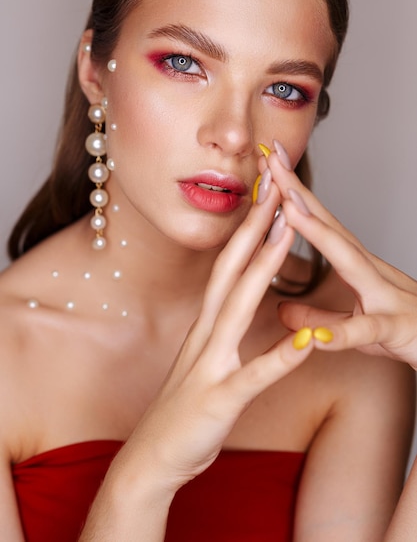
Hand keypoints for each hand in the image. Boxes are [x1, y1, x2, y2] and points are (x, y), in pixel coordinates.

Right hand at [111, 180, 311, 494]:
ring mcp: (210, 364)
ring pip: (239, 307)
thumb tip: (239, 301)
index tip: (266, 198)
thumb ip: (222, 328)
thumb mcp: (203, 358)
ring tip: (286, 234)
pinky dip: (280, 357)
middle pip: (231, 271)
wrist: (150, 457)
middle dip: (254, 228)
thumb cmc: (183, 408)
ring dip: (263, 269)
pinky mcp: (219, 399)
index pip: (228, 267)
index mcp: (206, 325)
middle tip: (275, 189)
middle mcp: (206, 335)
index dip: (247, 230)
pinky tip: (307, 341)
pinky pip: (254, 376)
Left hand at [265, 141, 416, 369]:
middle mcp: (369, 270)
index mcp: (354, 266)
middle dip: (296, 192)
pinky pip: (366, 331)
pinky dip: (342, 333)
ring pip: (348, 260)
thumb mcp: (354, 324)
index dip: (289, 193)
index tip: (265, 162)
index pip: (317, 222)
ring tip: (289, 208)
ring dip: (319, 232)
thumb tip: (281, 310)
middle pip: (328, 225)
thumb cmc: (405, 331)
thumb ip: (316, 317)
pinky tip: (317, 338)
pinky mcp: (395, 329)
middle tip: (268, 158)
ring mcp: (384, 296)